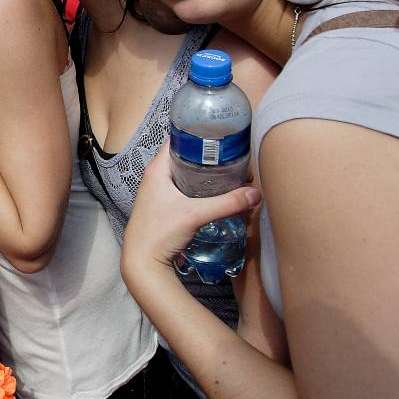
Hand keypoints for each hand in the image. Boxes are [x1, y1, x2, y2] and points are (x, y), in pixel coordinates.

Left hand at [121, 152, 262, 280]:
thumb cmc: (160, 233)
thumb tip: (255, 193)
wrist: (142, 261)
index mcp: (156, 169)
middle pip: (184, 157)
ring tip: (229, 175)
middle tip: (233, 159)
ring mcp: (157, 191)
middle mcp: (155, 176)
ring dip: (204, 174)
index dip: (198, 137)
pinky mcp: (162, 205)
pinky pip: (183, 188)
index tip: (222, 139)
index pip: (178, 141)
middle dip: (208, 158)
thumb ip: (227, 203)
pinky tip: (215, 194)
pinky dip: (199, 187)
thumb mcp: (196, 215)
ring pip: (185, 174)